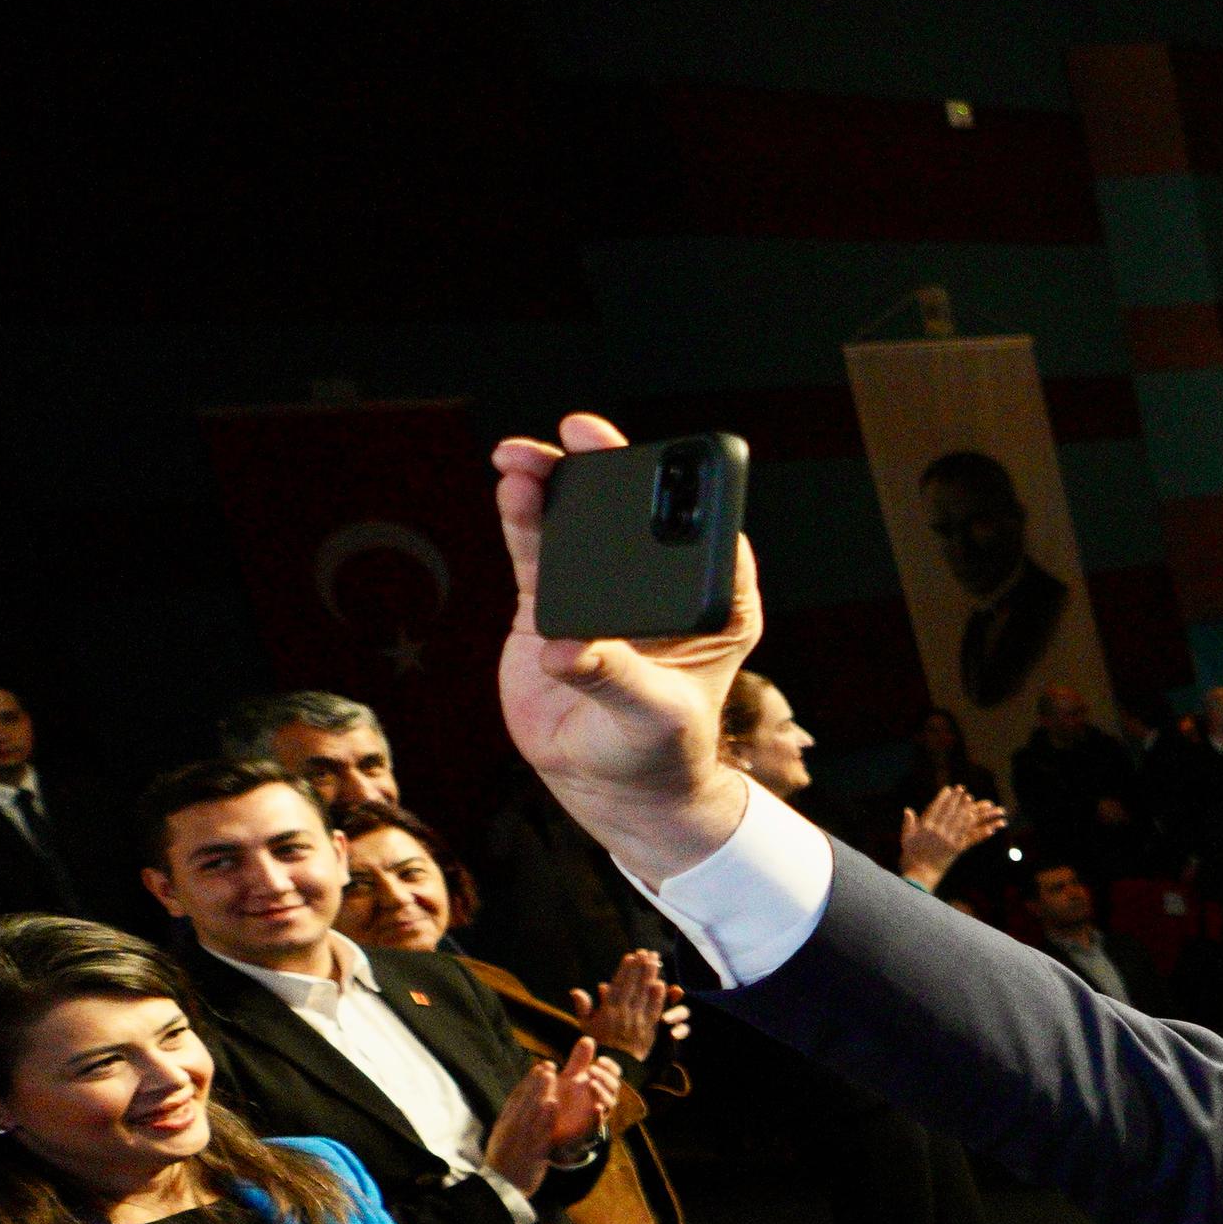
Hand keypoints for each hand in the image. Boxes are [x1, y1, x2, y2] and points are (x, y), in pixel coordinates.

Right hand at [480, 1041, 602, 1196]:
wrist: (500, 1189)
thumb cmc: (505, 1163)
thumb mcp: (502, 1138)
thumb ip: (511, 1121)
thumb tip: (519, 1103)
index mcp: (504, 1125)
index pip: (515, 1099)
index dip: (528, 1082)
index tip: (538, 1067)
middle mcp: (510, 1129)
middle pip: (523, 1101)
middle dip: (536, 1081)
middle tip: (548, 1064)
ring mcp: (519, 1139)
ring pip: (531, 1111)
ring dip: (541, 1092)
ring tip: (551, 1075)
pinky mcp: (529, 1151)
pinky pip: (538, 1132)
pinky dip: (545, 1117)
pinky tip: (553, 1104)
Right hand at [492, 415, 760, 875]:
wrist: (611, 785)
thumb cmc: (657, 752)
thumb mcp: (652, 718)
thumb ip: (615, 678)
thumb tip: (568, 651)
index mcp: (711, 601)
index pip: (698, 532)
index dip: (673, 491)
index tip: (644, 463)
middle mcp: (658, 586)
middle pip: (629, 513)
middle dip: (601, 471)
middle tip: (573, 438)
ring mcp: (602, 588)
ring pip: (577, 523)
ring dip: (551, 485)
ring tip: (521, 459)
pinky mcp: (553, 602)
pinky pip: (537, 550)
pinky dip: (523, 518)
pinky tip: (510, 487)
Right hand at [581, 948, 679, 1065]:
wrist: (615, 1065)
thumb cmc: (598, 1043)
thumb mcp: (585, 1025)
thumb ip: (583, 1007)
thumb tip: (576, 990)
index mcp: (608, 1011)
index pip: (618, 986)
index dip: (625, 970)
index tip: (630, 956)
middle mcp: (623, 1013)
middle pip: (633, 986)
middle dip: (640, 968)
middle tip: (646, 952)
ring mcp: (637, 1020)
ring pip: (645, 994)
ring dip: (650, 976)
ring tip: (655, 961)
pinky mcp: (649, 1028)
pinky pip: (654, 1010)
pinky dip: (658, 997)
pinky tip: (662, 984)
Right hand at [897, 786, 1002, 886]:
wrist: (919, 876)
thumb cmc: (910, 858)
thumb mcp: (906, 839)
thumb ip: (908, 824)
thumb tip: (908, 810)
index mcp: (926, 828)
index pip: (936, 808)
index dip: (944, 798)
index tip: (949, 789)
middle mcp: (939, 832)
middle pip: (950, 812)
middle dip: (957, 800)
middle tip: (963, 791)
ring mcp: (949, 841)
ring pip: (961, 822)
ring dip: (968, 810)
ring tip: (973, 801)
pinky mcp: (956, 850)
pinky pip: (969, 839)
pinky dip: (979, 832)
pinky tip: (988, 826)